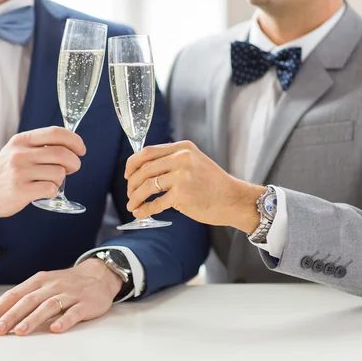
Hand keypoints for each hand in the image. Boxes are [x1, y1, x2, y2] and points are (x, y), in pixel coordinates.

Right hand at [0, 126, 85, 229]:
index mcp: (22, 141)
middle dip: (74, 162)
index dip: (74, 140)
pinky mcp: (21, 191)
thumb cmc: (5, 172)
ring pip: (59, 173)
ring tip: (49, 181)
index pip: (55, 133)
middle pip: (62, 153)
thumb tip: (70, 145)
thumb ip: (39, 145)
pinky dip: (53, 191)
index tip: (81, 149)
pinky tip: (43, 191)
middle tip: (73, 168)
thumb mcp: (17, 150)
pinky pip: (51, 189)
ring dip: (60, 179)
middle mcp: (20, 154)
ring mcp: (20, 172)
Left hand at [0, 258, 122, 335]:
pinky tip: (55, 329)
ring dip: (33, 319)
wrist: (99, 275)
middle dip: (12, 316)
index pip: (15, 295)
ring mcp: (70, 294)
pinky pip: (74, 312)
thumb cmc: (67, 283)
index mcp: (39, 281)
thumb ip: (18, 297)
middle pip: (29, 300)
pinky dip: (64, 320)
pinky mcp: (86, 303)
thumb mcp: (41, 285)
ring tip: (20, 332)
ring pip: (49, 306)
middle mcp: (52, 286)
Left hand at [125, 141, 264, 232]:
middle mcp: (181, 159)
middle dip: (132, 184)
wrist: (234, 200)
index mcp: (183, 148)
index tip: (127, 174)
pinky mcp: (182, 195)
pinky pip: (156, 203)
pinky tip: (140, 213)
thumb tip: (144, 170)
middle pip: (144, 169)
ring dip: (135, 197)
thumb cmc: (214, 184)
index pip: (147, 152)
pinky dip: (145, 209)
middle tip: (130, 194)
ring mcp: (182, 176)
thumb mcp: (195, 162)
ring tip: (132, 205)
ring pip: (147, 186)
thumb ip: (173, 161)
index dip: (132, 164)